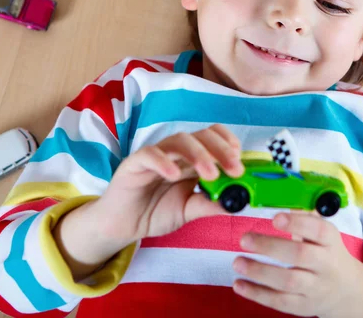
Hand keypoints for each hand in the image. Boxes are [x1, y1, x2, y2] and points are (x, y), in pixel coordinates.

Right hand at [54, 124, 243, 278]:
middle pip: (202, 135)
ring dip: (199, 154)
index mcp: (192, 159)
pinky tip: (174, 175)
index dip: (229, 143)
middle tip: (235, 169)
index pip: (214, 137)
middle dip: (221, 149)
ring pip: (180, 140)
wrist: (121, 226)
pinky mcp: (134, 163)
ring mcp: (156, 154)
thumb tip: (239, 202)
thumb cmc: (155, 212)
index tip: (241, 162)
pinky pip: (150, 155)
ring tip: (210, 174)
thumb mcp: (189, 211)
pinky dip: (164, 162)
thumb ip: (210, 204)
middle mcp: (176, 152)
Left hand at [232, 212, 362, 317]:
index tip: (276, 218)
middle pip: (300, 256)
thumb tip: (276, 198)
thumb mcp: (323, 234)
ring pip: (288, 281)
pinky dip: (257, 294)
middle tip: (245, 239)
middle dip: (270, 247)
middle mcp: (326, 264)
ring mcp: (315, 287)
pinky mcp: (303, 306)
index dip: (297, 223)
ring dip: (259, 272)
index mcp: (330, 241)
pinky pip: (280, 302)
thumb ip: (303, 218)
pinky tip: (239, 284)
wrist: (346, 290)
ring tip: (238, 262)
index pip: (318, 230)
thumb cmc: (326, 252)